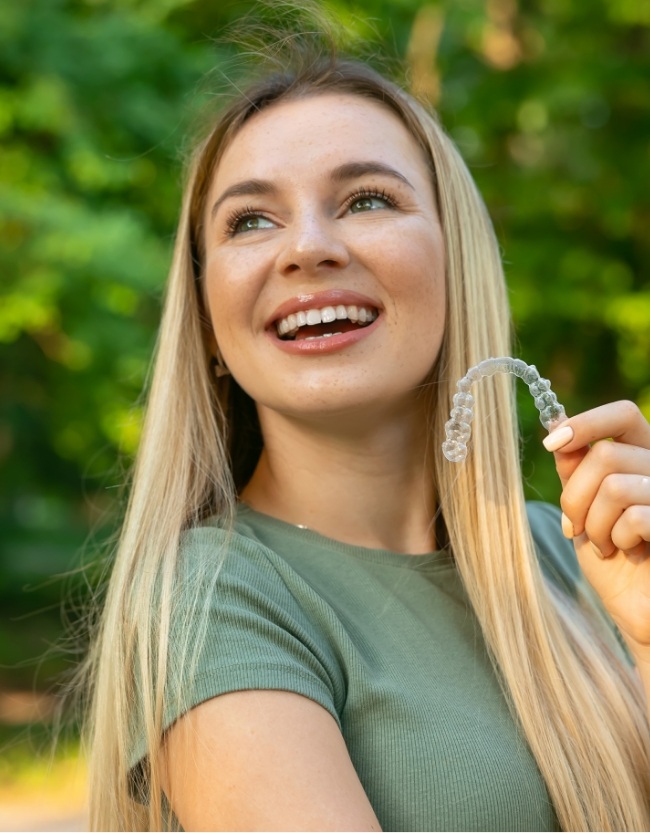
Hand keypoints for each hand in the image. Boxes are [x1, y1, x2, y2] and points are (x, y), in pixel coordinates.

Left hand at [543, 401, 649, 659]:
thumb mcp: (585, 508)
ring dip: (594, 522)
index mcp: (644, 456)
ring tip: (604, 544)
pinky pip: (636, 516)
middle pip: (605, 454)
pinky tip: (627, 552)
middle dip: (575, 495)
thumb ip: (576, 470)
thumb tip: (558, 427)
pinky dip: (617, 538)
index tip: (552, 443)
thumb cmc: (614, 557)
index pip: (623, 414)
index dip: (585, 423)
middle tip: (575, 526)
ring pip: (615, 485)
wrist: (639, 608)